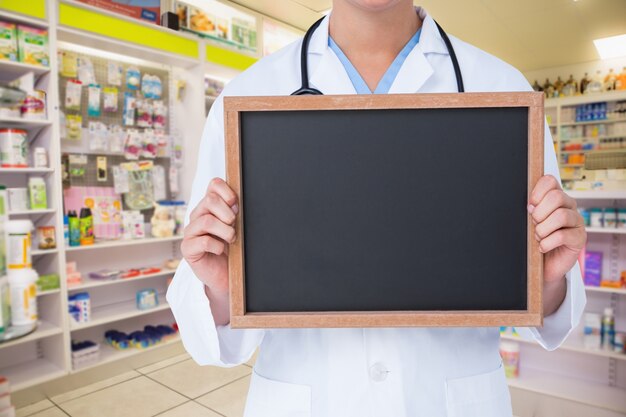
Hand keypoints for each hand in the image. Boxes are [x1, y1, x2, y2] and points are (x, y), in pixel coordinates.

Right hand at [181, 178, 237, 299]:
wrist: (225, 274)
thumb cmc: (232, 249)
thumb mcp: (236, 227)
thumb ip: (234, 213)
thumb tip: (236, 203)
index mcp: (209, 206)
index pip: (214, 185)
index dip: (227, 192)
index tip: (236, 205)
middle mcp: (197, 215)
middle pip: (210, 201)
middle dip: (228, 214)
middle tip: (234, 226)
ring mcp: (190, 232)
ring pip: (207, 221)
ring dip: (225, 231)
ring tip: (231, 239)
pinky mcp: (187, 248)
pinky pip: (204, 241)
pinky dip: (218, 246)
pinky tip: (221, 250)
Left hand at [528, 175, 586, 282]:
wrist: (543, 264)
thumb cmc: (535, 239)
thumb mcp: (529, 222)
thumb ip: (530, 210)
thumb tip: (529, 207)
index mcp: (555, 197)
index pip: (550, 181)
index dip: (537, 192)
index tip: (529, 207)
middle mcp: (568, 206)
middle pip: (556, 197)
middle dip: (539, 213)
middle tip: (534, 224)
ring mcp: (576, 221)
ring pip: (561, 216)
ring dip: (543, 229)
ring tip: (538, 237)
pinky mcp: (579, 238)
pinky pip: (563, 236)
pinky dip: (547, 242)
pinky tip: (542, 247)